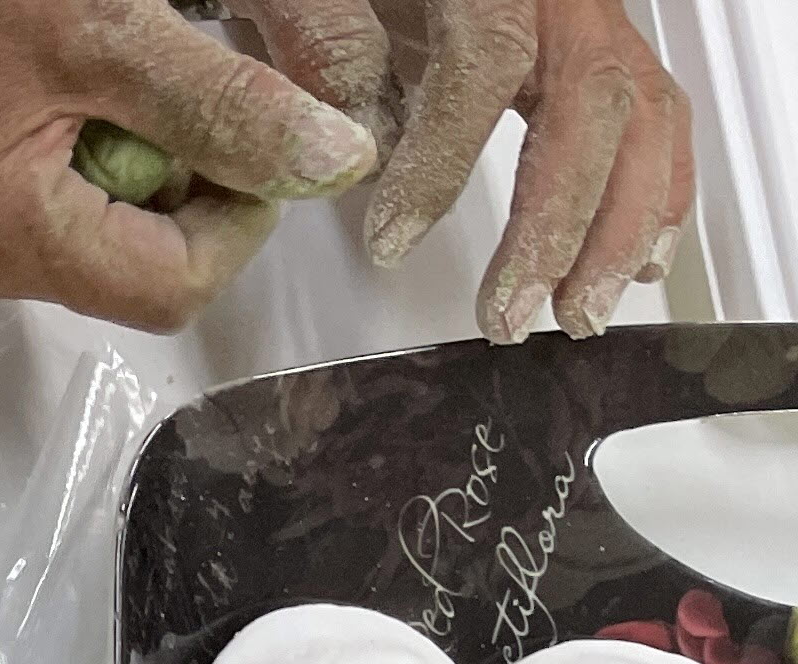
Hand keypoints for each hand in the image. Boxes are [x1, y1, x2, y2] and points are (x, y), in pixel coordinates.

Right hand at [0, 0, 379, 332]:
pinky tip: (64, 86)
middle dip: (180, 178)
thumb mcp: (105, 29)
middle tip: (165, 78)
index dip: (241, 212)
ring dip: (137, 158)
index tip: (255, 129)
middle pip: (135, 269)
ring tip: (105, 72)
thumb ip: (222, 105)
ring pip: (100, 238)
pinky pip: (52, 209)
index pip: (173, 286)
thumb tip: (327, 162)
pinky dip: (90, 147)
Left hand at [245, 0, 692, 338]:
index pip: (487, 61)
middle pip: (593, 100)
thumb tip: (344, 137)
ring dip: (617, 228)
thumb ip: (323, 38)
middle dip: (558, 223)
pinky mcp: (595, 50)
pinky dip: (658, 192)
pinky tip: (644, 261)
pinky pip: (654, 112)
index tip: (392, 240)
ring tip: (579, 312)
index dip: (445, 158)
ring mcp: (587, 20)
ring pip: (641, 114)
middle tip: (512, 315)